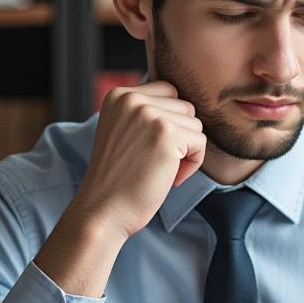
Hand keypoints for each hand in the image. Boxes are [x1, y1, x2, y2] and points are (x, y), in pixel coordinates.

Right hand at [71, 81, 206, 241]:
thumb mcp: (123, 131)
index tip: (151, 148)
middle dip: (179, 136)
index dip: (169, 123)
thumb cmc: (118, 178)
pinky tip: (170, 178)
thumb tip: (187, 105)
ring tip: (161, 169)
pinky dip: (192, 164)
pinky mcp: (167, 134)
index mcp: (119, 94)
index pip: (169, 92)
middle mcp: (131, 99)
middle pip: (184, 107)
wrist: (103, 210)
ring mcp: (149, 115)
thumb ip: (145, 112)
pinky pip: (200, 142)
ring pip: (195, 124)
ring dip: (186, 150)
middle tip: (157, 162)